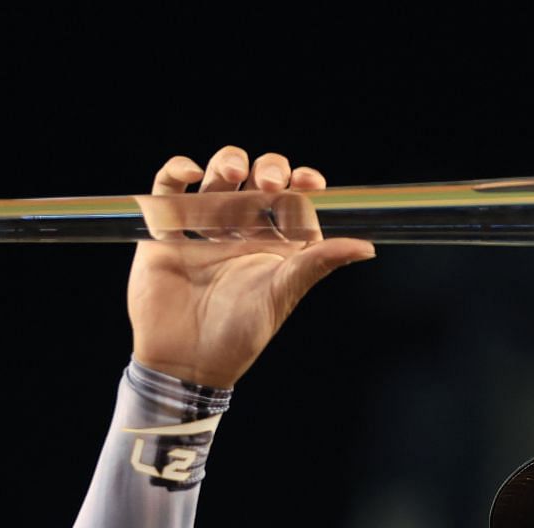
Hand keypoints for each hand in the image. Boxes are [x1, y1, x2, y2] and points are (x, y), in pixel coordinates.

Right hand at [129, 146, 374, 387]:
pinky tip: (191, 172)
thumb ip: (318, 263)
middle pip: (258, 180)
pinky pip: (169, 189)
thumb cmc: (240, 334)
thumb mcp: (282, 293)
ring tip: (232, 171)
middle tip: (268, 182)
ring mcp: (204, 228)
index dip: (302, 183)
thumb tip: (367, 247)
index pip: (293, 201)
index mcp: (276, 246)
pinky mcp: (166, 230)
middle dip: (267, 169)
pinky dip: (177, 171)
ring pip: (219, 178)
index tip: (310, 181)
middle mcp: (243, 232)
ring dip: (227, 162)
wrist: (187, 360)